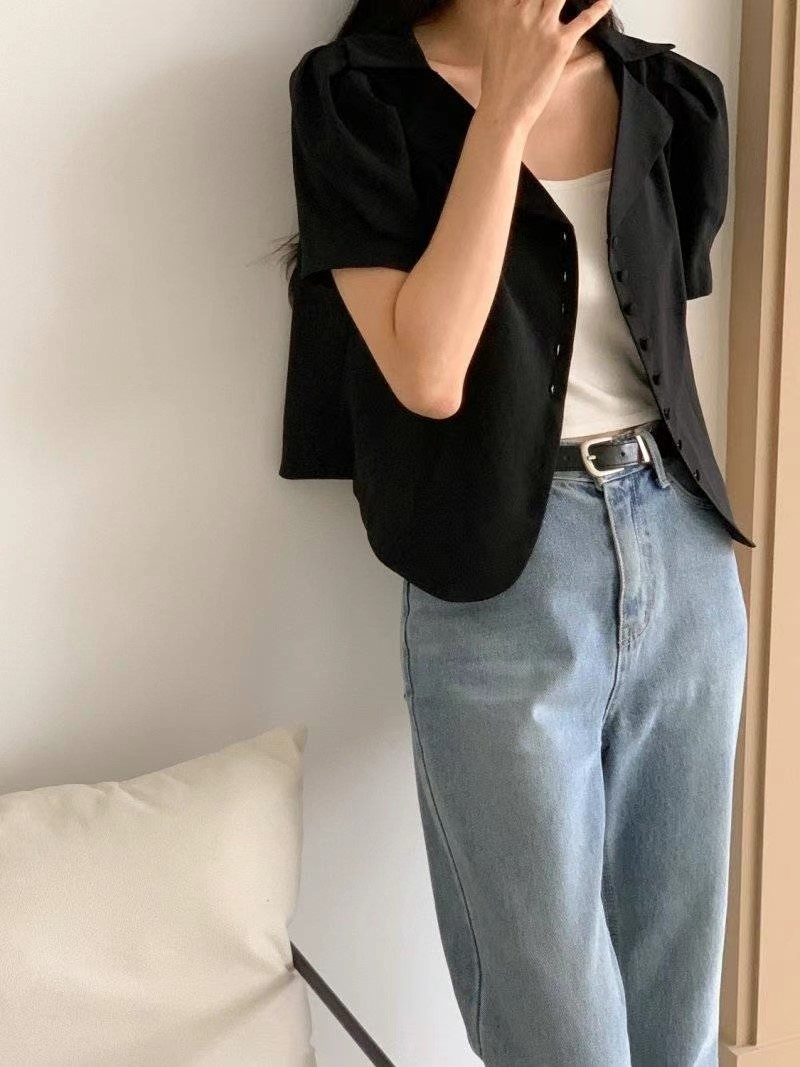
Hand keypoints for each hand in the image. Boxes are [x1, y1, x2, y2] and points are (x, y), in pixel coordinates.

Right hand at [478, 0, 612, 131]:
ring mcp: (543, 27)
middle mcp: (522, 13)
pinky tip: (606, 1)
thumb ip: (503, 20)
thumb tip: (509, 16)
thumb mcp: (490, 41)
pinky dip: (598, 9)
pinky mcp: (560, 45)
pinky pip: (586, 19)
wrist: (501, 109)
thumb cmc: (495, 82)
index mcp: (501, 11)